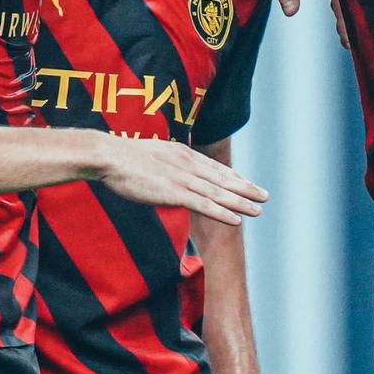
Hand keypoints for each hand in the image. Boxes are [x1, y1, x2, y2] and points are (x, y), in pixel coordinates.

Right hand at [96, 137, 268, 225]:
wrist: (109, 156)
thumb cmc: (123, 157)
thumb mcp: (151, 154)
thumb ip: (165, 163)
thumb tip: (167, 171)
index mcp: (183, 154)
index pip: (214, 167)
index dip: (234, 176)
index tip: (248, 183)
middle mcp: (188, 164)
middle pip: (223, 179)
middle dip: (246, 188)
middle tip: (265, 196)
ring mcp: (182, 179)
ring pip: (218, 193)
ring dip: (240, 202)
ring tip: (258, 210)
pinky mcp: (174, 193)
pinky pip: (204, 205)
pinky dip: (222, 212)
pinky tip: (236, 220)